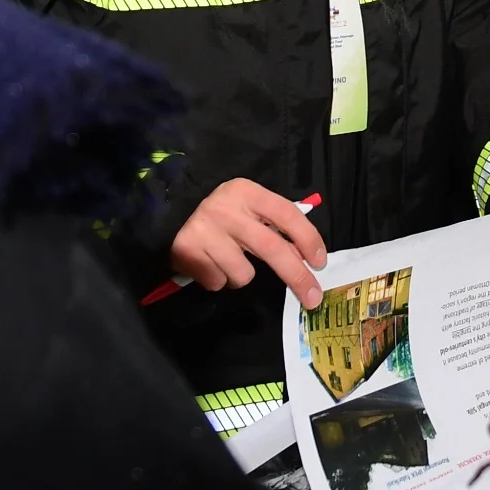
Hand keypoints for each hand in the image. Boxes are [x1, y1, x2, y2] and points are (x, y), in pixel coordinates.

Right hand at [170, 179, 328, 307]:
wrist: (168, 213)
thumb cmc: (221, 214)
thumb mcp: (248, 210)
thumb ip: (274, 228)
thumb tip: (304, 258)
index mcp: (247, 192)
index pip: (286, 213)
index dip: (307, 238)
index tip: (320, 262)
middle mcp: (226, 208)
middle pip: (271, 248)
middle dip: (296, 276)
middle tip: (313, 298)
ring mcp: (206, 230)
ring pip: (244, 274)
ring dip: (241, 275)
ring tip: (227, 259)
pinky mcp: (187, 252)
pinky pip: (219, 282)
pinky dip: (218, 278)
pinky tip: (209, 262)